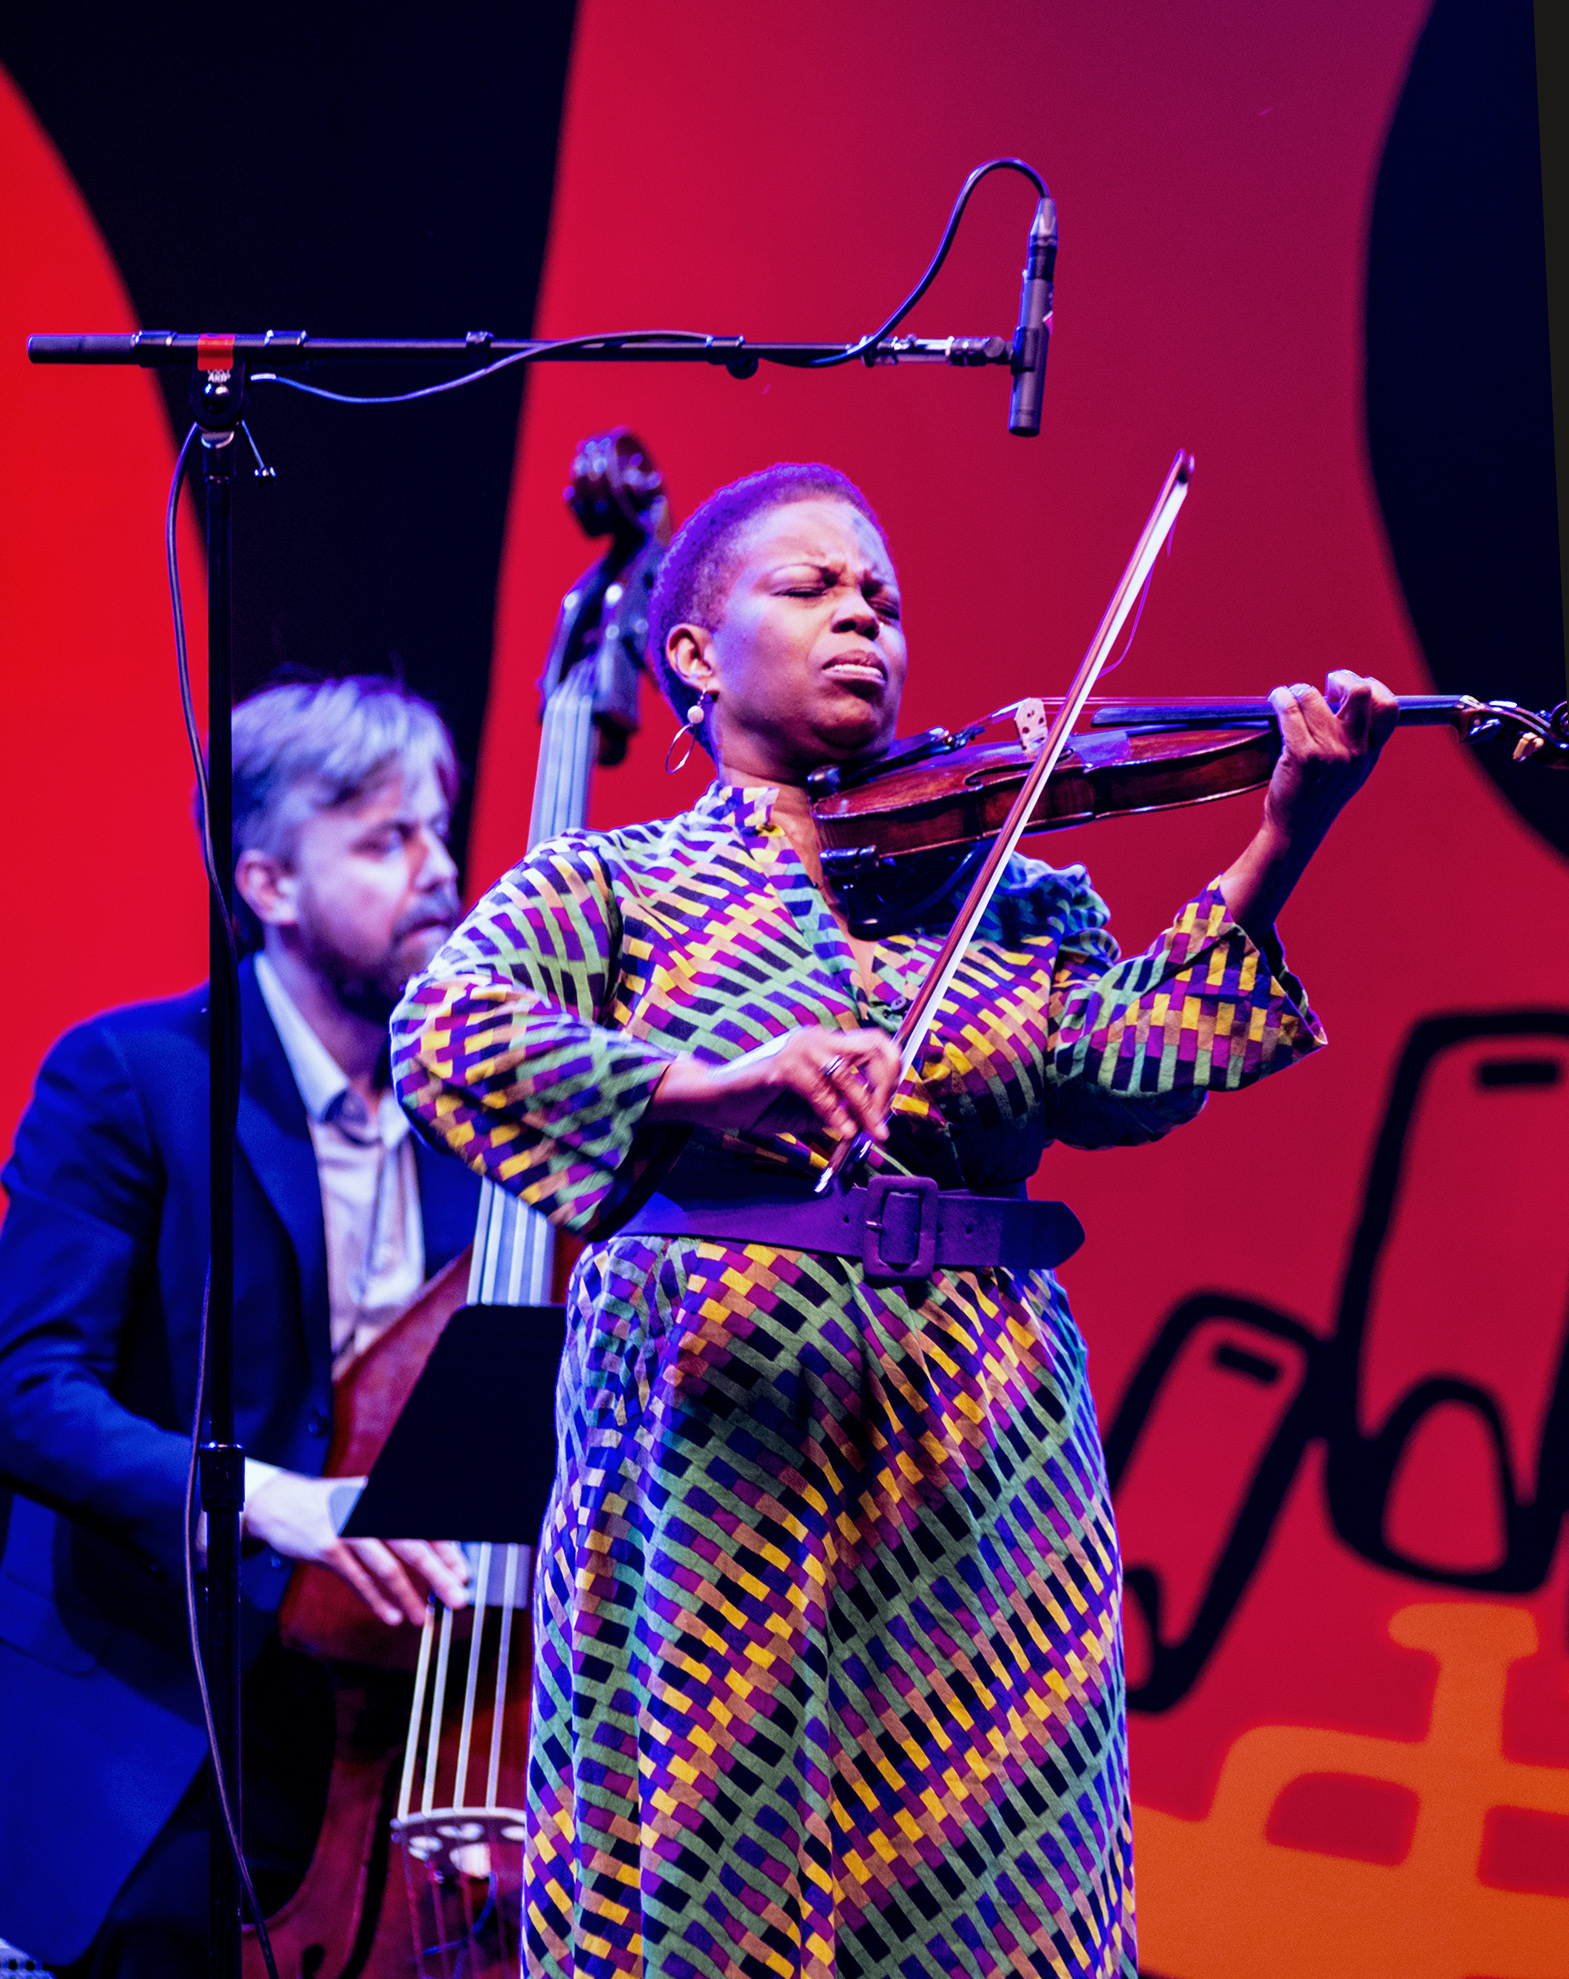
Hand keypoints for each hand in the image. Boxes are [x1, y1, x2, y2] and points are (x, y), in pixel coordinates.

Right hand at [242, 1468, 469, 1627]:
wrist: (281, 1503)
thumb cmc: (334, 1505)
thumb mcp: (367, 1501)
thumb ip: (397, 1524)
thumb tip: (438, 1553)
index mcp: (384, 1496)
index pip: (424, 1525)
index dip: (448, 1551)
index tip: (463, 1574)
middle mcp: (370, 1508)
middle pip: (413, 1546)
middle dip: (439, 1576)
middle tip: (458, 1599)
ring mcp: (348, 1529)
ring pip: (386, 1568)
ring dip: (409, 1596)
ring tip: (425, 1618)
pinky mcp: (327, 1549)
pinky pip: (358, 1580)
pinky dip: (377, 1601)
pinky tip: (392, 1616)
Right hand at [648, 1025, 900, 1145]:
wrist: (718, 1102)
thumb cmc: (764, 1104)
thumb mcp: (814, 1111)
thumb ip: (843, 1112)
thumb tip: (875, 1126)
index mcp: (827, 1043)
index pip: (876, 1045)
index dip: (892, 1074)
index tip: (889, 1108)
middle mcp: (817, 1038)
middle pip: (874, 1048)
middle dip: (885, 1086)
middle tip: (882, 1122)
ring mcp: (800, 1048)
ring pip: (849, 1072)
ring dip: (865, 1107)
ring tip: (869, 1133)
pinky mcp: (782, 1064)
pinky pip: (820, 1089)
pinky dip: (836, 1113)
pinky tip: (841, 1131)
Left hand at [1261, 671, 1398, 849]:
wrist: (1295, 831)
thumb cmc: (1316, 797)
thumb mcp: (1350, 772)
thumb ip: (1357, 742)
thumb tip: (1346, 702)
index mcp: (1371, 753)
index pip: (1389, 707)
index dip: (1373, 686)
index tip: (1350, 689)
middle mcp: (1356, 751)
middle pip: (1361, 692)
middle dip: (1342, 677)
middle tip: (1326, 686)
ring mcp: (1330, 753)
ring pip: (1314, 697)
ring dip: (1298, 690)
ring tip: (1289, 697)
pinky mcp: (1303, 755)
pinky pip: (1290, 710)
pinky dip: (1280, 698)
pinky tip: (1276, 700)